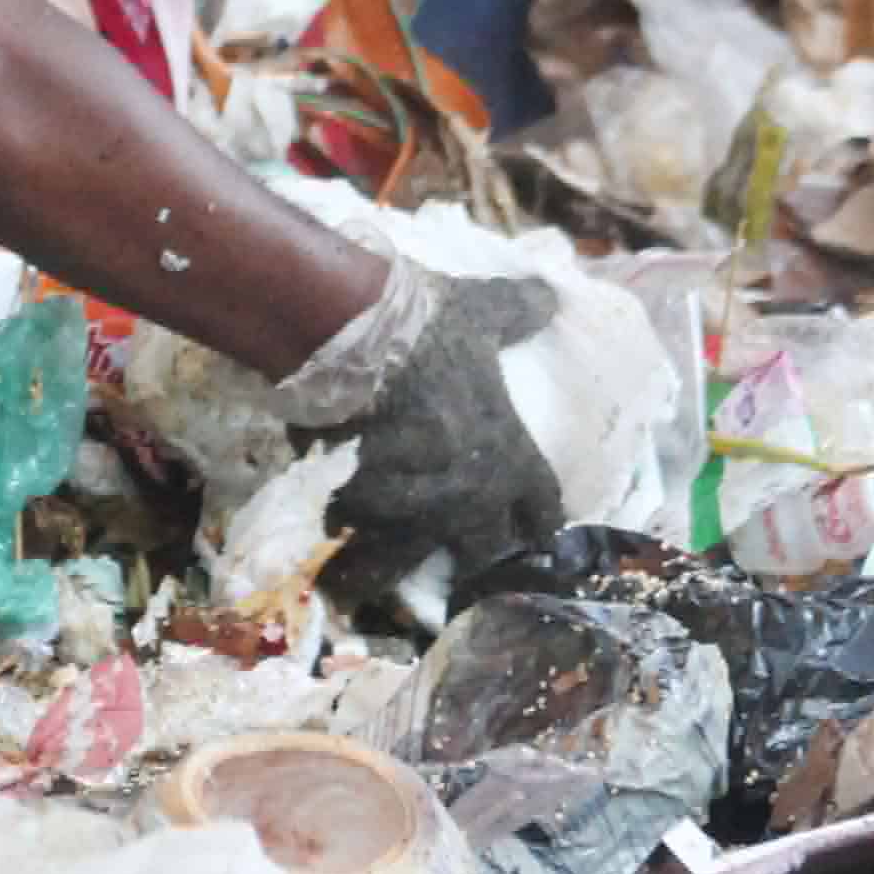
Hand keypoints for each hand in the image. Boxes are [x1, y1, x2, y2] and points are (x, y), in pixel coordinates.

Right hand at [275, 262, 571, 619]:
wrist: (350, 341)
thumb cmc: (427, 329)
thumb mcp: (480, 313)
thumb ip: (516, 311)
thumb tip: (552, 294)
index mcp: (507, 457)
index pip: (542, 509)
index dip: (540, 522)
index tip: (536, 534)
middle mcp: (465, 499)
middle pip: (483, 556)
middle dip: (473, 562)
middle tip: (459, 565)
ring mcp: (408, 513)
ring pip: (399, 565)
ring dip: (383, 569)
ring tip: (363, 579)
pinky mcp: (354, 510)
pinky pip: (343, 536)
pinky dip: (332, 537)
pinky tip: (320, 534)